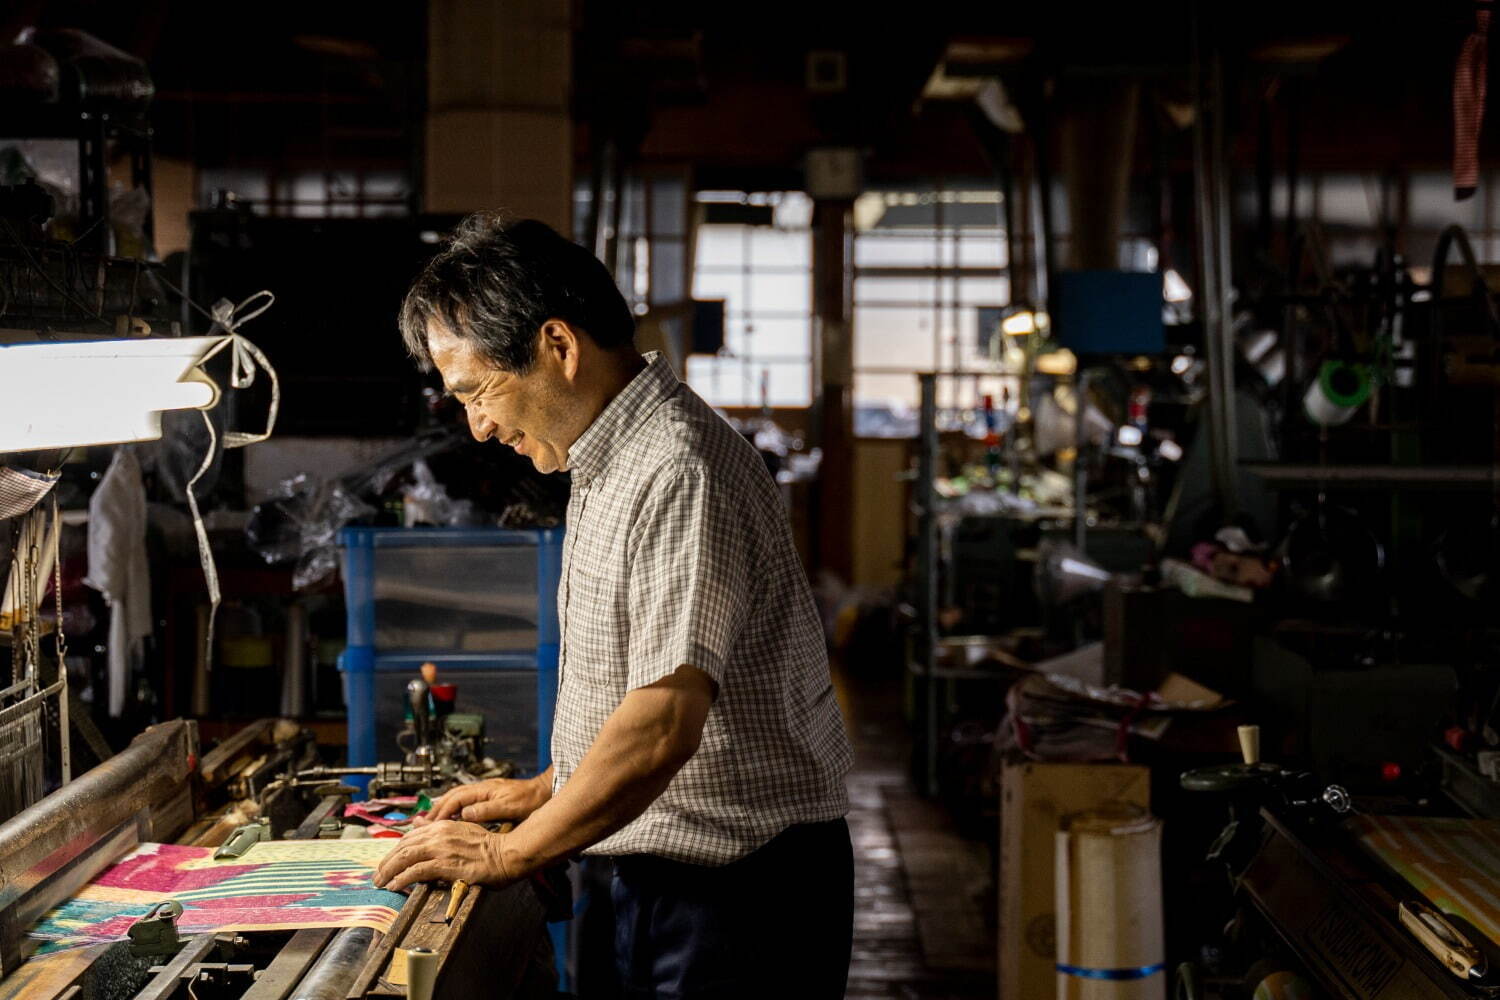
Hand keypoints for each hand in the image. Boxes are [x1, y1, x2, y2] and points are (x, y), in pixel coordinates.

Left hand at [373, 820, 512, 891]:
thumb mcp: (462, 829)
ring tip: (381, 882)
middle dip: (387, 862)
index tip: (389, 861)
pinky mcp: (446, 864)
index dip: (396, 850)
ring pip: (405, 858)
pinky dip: (402, 879)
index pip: (410, 836)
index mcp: (443, 825)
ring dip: (389, 871)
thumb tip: (418, 822)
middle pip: (403, 846)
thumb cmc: (490, 846)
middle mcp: (439, 834)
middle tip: (378, 875)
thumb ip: (438, 828)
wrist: (507, 854)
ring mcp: (442, 849)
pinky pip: (417, 871)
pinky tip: (395, 885)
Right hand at [413, 774, 551, 827]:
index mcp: (483, 790)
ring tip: (430, 822)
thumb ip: (487, 810)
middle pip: (451, 797)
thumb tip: (464, 814)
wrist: (544, 791)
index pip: (455, 800)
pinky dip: (453, 809)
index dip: (441, 812)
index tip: (430, 825)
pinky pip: (464, 802)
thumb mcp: (509, 807)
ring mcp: (484, 792)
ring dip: (442, 809)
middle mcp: (480, 789)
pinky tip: (450, 818)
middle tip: (421, 824)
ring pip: (456, 798)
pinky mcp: (488, 797)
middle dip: (435, 810)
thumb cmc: (530, 799)